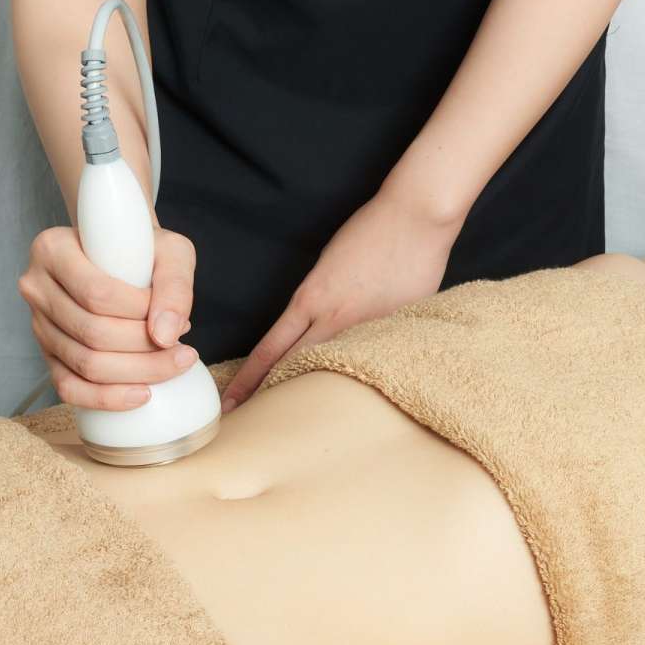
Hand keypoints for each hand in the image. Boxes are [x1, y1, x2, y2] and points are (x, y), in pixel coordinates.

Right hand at [18, 222, 198, 410]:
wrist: (120, 256)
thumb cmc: (141, 250)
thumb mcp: (168, 250)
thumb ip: (174, 285)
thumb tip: (164, 334)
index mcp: (52, 249)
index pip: (97, 294)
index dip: (141, 314)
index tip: (177, 318)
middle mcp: (36, 287)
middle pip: (91, 333)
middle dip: (145, 350)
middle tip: (185, 352)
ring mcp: (38, 324)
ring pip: (84, 363)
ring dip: (136, 373)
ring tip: (174, 366)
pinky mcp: (47, 354)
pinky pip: (68, 388)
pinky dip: (106, 398)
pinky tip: (141, 395)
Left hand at [220, 189, 461, 410]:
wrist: (413, 218)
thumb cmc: (370, 233)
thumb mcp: (329, 266)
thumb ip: (317, 302)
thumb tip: (312, 329)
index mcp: (310, 300)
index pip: (270, 350)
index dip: (248, 380)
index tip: (231, 402)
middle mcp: (333, 319)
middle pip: (294, 368)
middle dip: (273, 397)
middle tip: (255, 425)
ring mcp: (366, 329)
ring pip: (331, 372)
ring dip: (313, 395)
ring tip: (299, 426)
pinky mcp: (395, 331)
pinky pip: (373, 363)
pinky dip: (361, 382)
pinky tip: (357, 404)